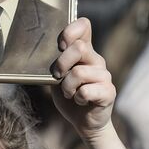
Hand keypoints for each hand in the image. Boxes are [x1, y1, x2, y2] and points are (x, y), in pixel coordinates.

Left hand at [50, 17, 114, 140]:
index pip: (83, 25)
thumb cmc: (69, 95)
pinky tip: (80, 100)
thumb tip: (39, 52)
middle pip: (79, 47)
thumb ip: (55, 63)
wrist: (84, 122)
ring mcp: (105, 75)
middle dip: (61, 64)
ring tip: (69, 94)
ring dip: (67, 87)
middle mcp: (96, 59)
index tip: (59, 46)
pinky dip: (77, 98)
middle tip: (57, 77)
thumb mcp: (58, 76)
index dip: (70, 31)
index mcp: (84, 51)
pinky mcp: (109, 92)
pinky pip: (86, 91)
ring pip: (79, 72)